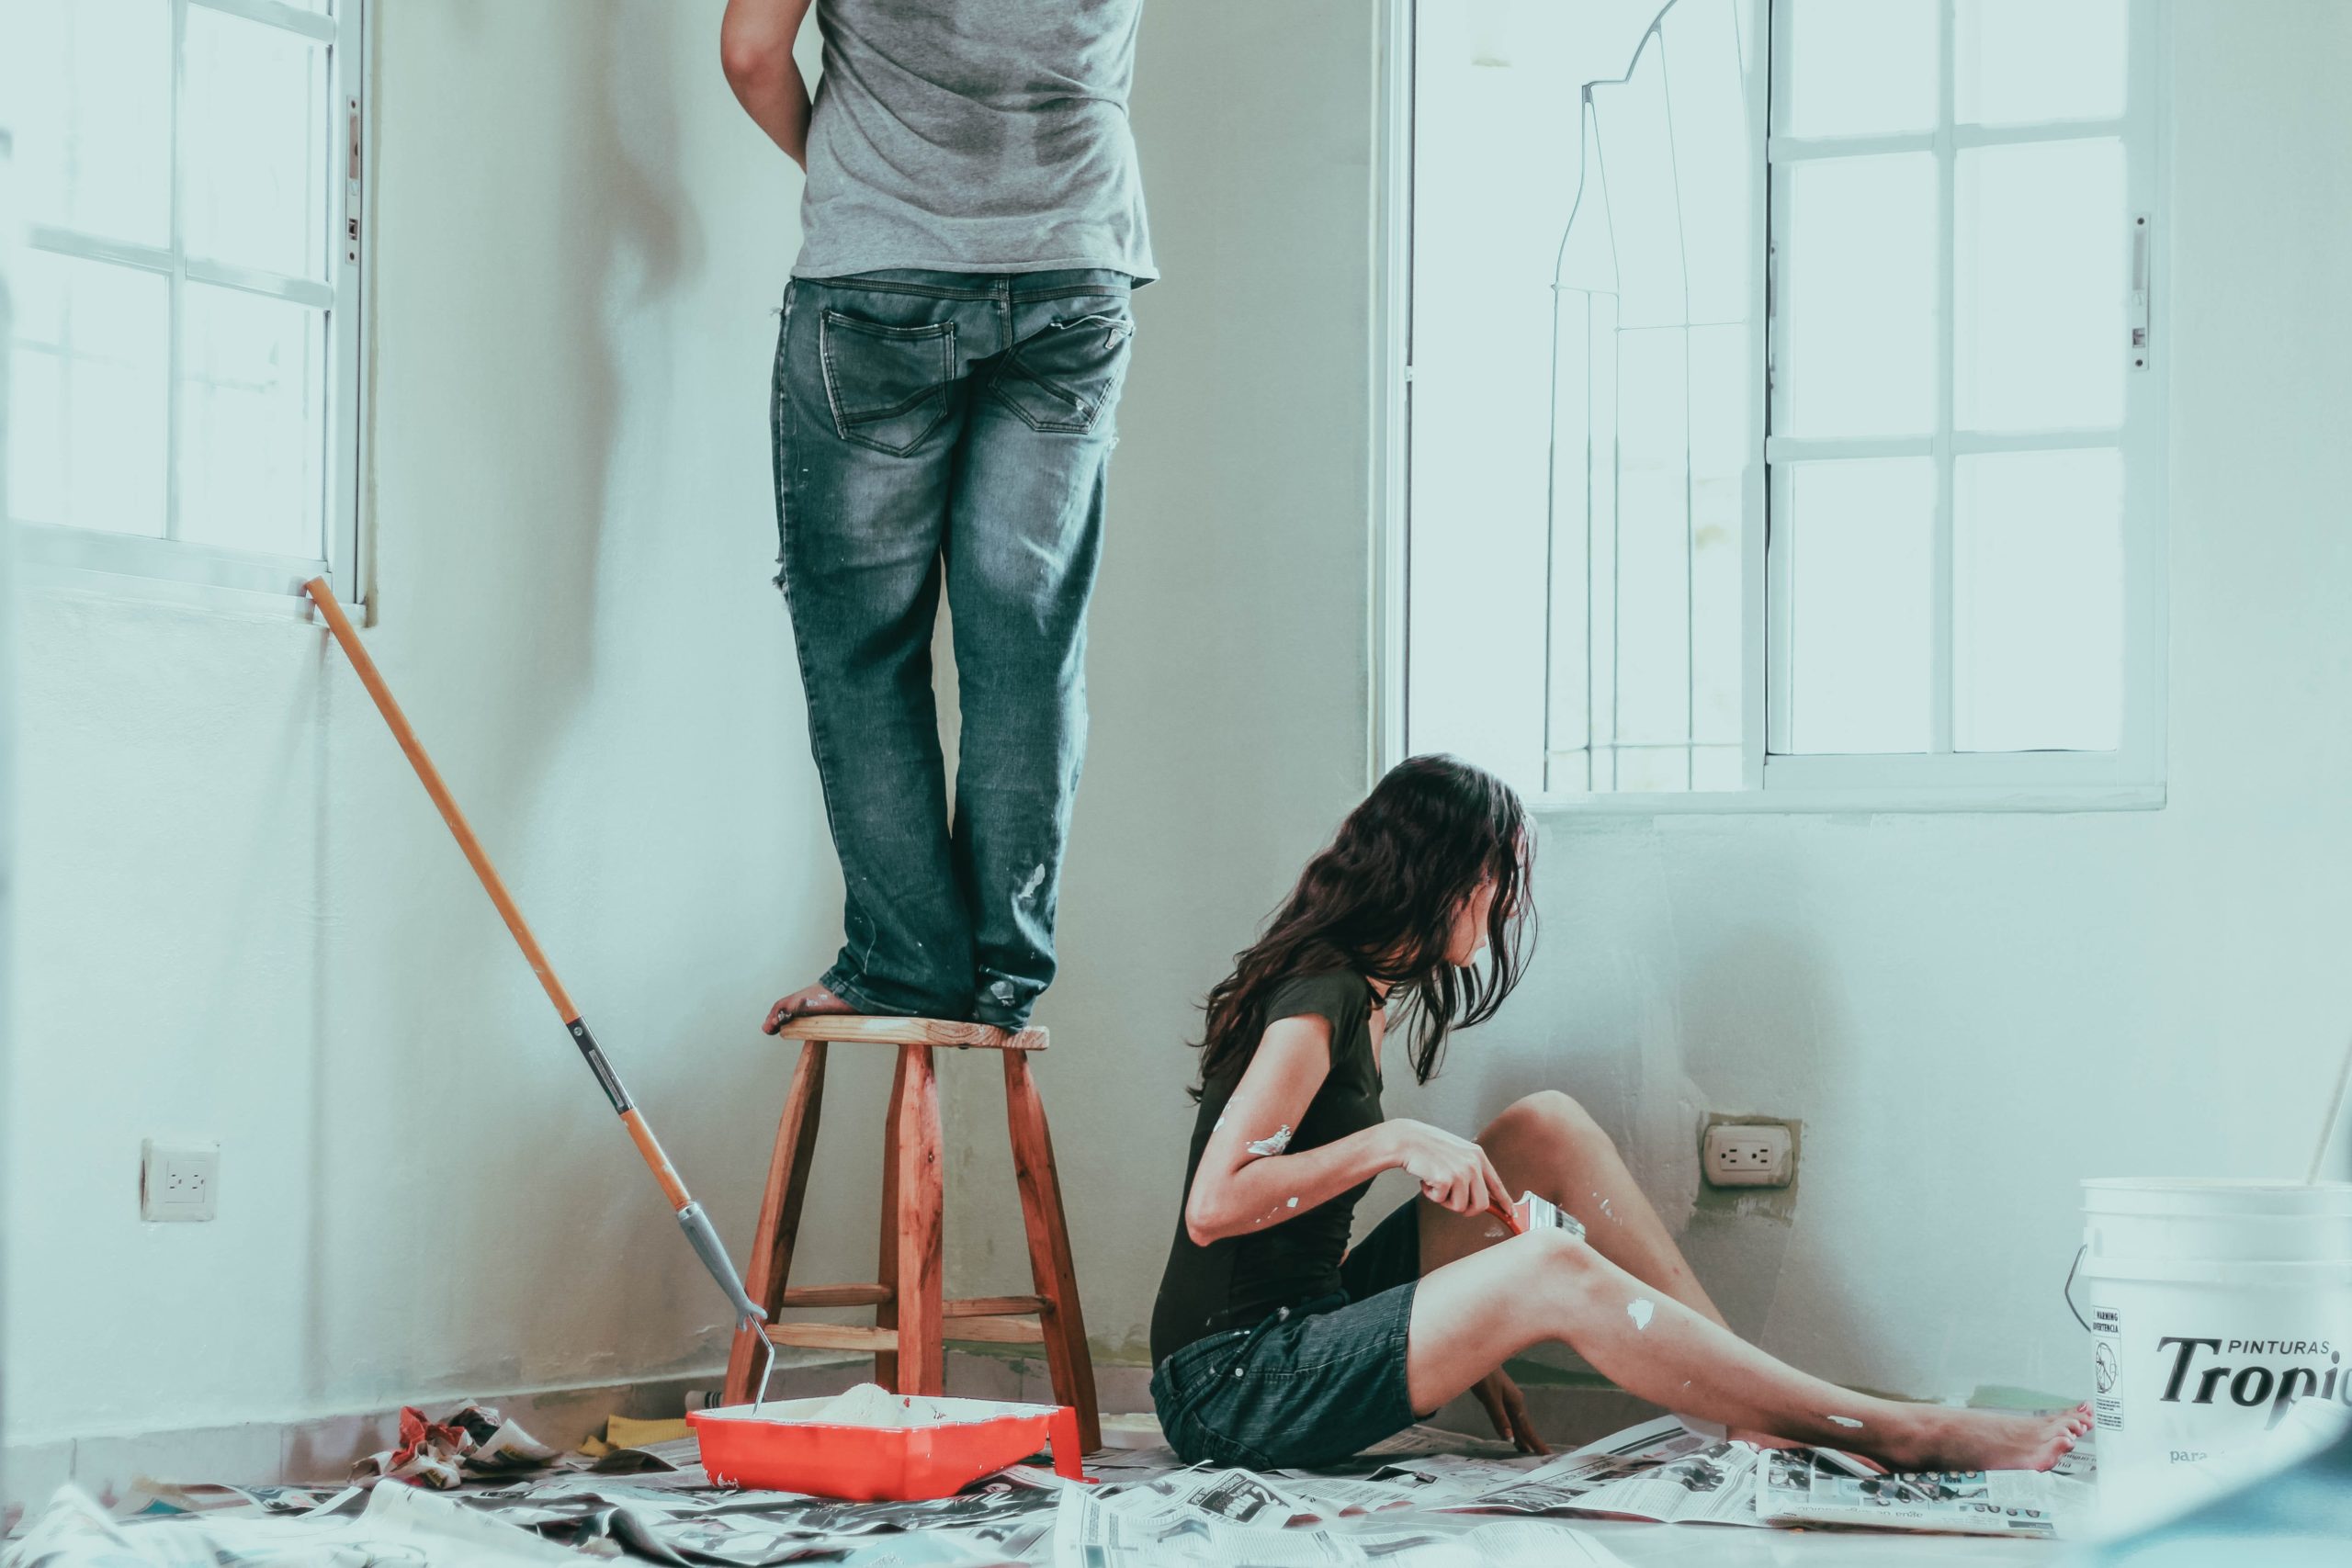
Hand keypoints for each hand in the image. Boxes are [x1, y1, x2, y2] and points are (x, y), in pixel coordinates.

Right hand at [1382, 1120, 1507, 1216]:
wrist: (1406, 1140)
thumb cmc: (1428, 1147)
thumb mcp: (1457, 1153)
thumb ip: (1471, 1170)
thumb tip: (1482, 1195)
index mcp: (1478, 1156)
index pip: (1496, 1184)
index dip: (1504, 1201)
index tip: (1510, 1212)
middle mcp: (1473, 1163)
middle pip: (1482, 1204)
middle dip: (1467, 1209)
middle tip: (1451, 1201)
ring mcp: (1461, 1171)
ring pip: (1461, 1206)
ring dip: (1445, 1200)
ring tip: (1436, 1182)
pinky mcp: (1447, 1179)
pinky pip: (1442, 1201)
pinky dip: (1431, 1194)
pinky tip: (1426, 1179)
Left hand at [1473, 1370, 1548, 1454]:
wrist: (1476, 1355)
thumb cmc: (1483, 1376)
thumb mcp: (1490, 1398)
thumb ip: (1500, 1418)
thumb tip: (1510, 1439)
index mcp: (1516, 1403)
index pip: (1527, 1428)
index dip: (1535, 1442)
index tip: (1546, 1454)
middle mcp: (1515, 1402)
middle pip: (1524, 1426)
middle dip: (1532, 1441)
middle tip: (1542, 1456)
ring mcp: (1508, 1399)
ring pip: (1516, 1422)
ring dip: (1521, 1436)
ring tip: (1527, 1450)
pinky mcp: (1499, 1397)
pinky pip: (1509, 1417)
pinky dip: (1512, 1427)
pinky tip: (1511, 1432)